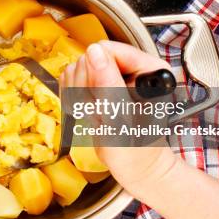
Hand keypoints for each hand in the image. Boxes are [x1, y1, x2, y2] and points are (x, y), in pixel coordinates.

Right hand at [60, 41, 177, 196]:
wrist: (136, 168)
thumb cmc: (136, 151)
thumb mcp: (122, 120)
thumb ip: (108, 83)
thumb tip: (94, 52)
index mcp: (148, 67)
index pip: (108, 50)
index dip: (97, 75)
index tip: (102, 101)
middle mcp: (130, 66)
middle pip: (90, 59)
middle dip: (89, 91)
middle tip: (103, 115)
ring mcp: (113, 74)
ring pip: (77, 69)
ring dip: (81, 98)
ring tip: (99, 116)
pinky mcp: (97, 83)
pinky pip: (71, 80)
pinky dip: (73, 100)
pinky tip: (90, 113)